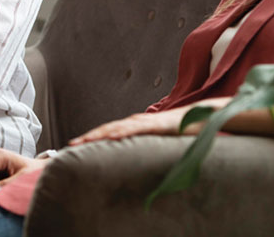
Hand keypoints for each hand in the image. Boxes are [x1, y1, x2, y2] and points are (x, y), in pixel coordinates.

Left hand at [69, 98, 231, 145]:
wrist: (203, 116)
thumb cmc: (181, 129)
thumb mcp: (159, 140)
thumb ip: (147, 144)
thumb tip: (135, 156)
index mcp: (137, 125)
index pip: (110, 131)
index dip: (92, 138)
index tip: (75, 145)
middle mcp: (138, 121)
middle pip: (108, 128)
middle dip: (88, 136)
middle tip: (70, 145)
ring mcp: (147, 121)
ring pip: (118, 128)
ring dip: (99, 134)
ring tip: (82, 141)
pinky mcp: (157, 124)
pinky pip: (137, 129)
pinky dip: (122, 132)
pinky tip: (111, 137)